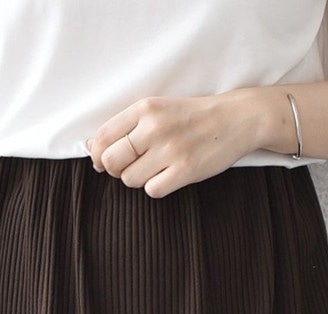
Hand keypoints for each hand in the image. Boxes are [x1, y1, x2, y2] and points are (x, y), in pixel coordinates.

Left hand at [85, 90, 257, 197]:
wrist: (235, 119)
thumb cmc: (191, 117)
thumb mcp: (157, 109)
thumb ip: (125, 126)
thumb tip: (92, 147)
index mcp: (144, 108)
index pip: (102, 138)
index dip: (97, 155)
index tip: (105, 160)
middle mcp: (155, 127)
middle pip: (112, 162)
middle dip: (116, 169)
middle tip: (131, 166)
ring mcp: (170, 150)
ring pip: (130, 179)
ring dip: (138, 179)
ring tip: (155, 168)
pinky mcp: (185, 170)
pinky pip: (152, 190)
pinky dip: (156, 187)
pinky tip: (168, 176)